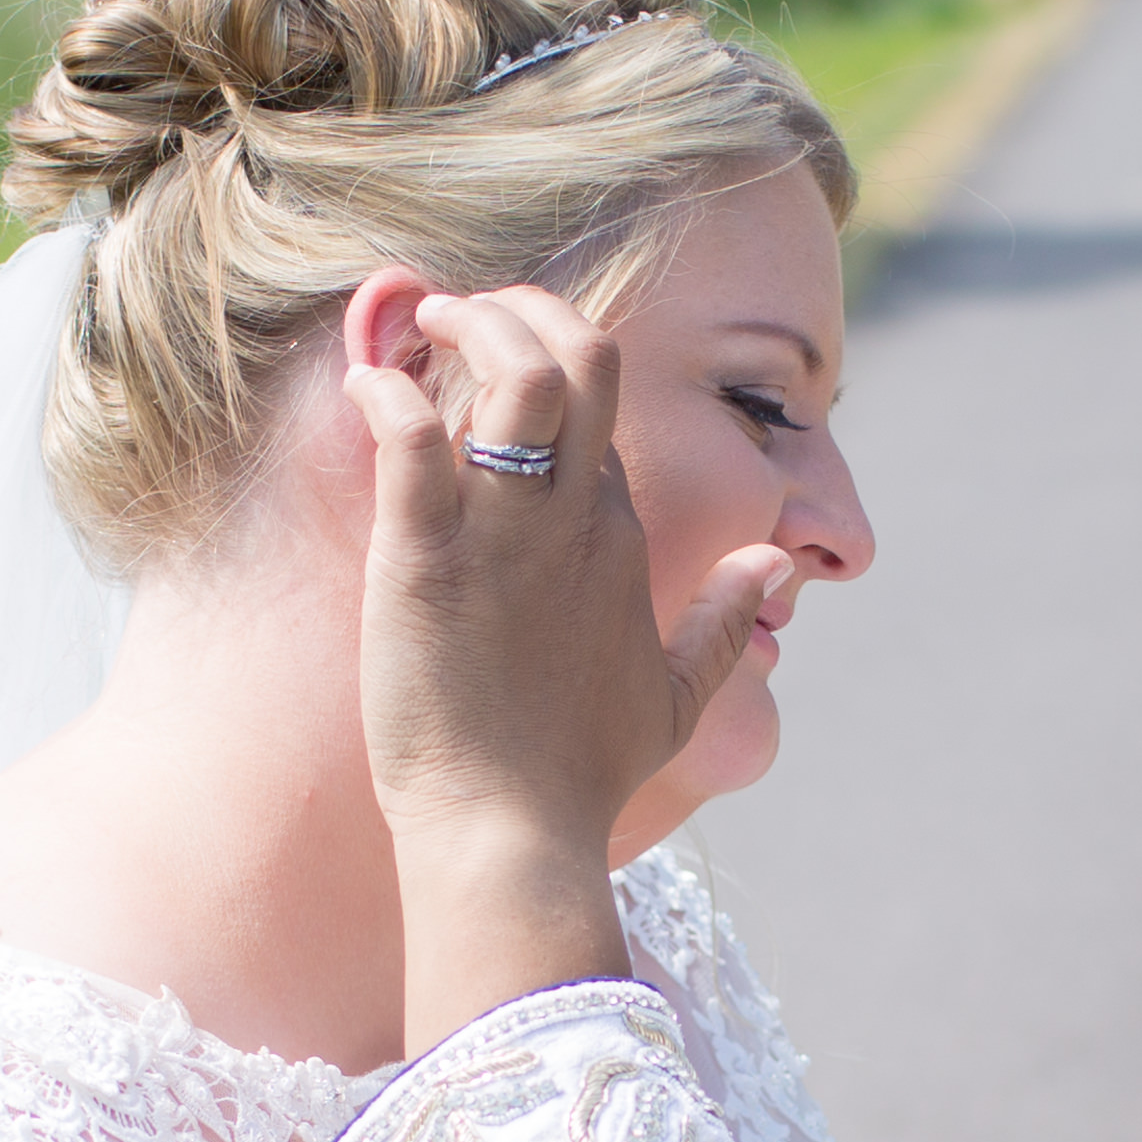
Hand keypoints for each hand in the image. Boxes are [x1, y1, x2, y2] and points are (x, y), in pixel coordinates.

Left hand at [341, 283, 791, 1047]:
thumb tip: (776, 565)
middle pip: (580, 357)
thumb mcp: (678, 698)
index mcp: (621, 537)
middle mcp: (574, 520)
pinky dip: (385, 390)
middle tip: (461, 309)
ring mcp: (506, 534)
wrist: (512, 835)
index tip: (496, 355)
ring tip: (421, 319)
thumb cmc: (579, 776)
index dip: (551, 359)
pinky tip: (365, 384)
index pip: (601, 406)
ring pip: (515, 373)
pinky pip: (411, 438)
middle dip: (521, 307)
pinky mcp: (428, 559)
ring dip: (467, 323)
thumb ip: (726, 623)